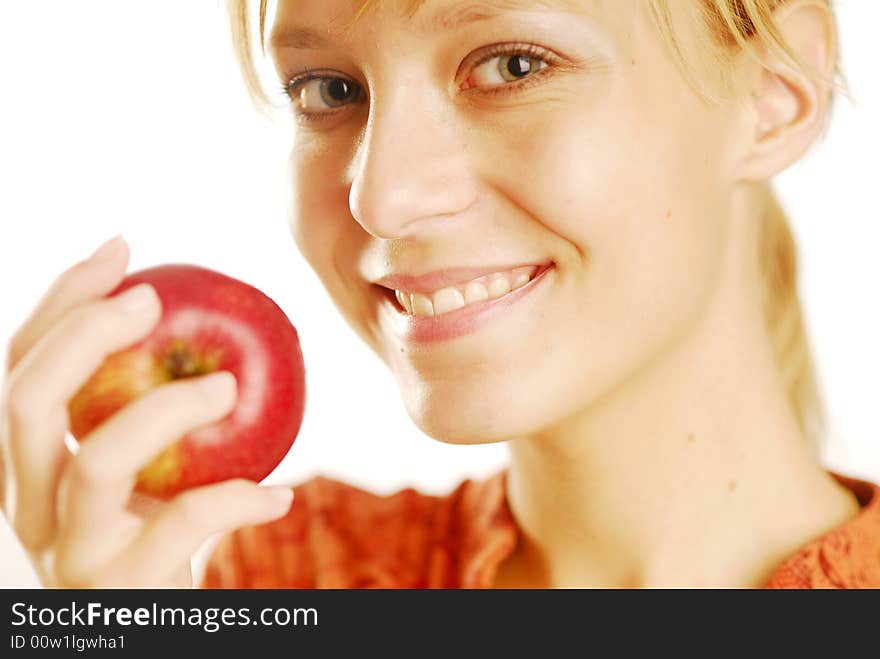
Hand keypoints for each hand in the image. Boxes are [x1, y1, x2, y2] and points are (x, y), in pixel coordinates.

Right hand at [0, 236, 293, 586]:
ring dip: (166, 409)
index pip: (18, 367)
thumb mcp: (146, 470)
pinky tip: (279, 494)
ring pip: (98, 464)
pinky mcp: (122, 590)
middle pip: (25, 404)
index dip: (61, 302)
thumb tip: (193, 316)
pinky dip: (235, 500)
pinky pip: (179, 527)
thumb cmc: (156, 538)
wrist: (156, 632)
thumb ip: (148, 406)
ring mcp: (69, 554)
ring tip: (227, 386)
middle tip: (153, 300)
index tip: (122, 250)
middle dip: (85, 336)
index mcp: (27, 466)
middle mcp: (29, 507)